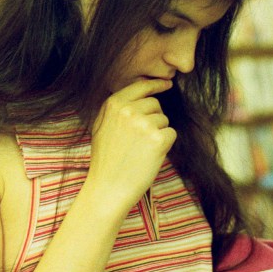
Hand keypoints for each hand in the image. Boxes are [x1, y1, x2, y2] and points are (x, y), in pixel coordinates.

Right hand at [86, 78, 175, 212]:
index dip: (156, 84)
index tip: (167, 83)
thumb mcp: (101, 126)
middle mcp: (128, 110)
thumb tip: (138, 90)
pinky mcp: (158, 139)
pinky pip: (171, 133)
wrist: (108, 188)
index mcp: (113, 104)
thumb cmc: (105, 160)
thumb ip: (117, 107)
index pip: (141, 86)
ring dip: (158, 133)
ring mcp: (144, 124)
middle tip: (139, 140)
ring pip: (164, 120)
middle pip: (155, 104)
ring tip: (141, 150)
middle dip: (153, 118)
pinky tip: (150, 156)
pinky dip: (165, 145)